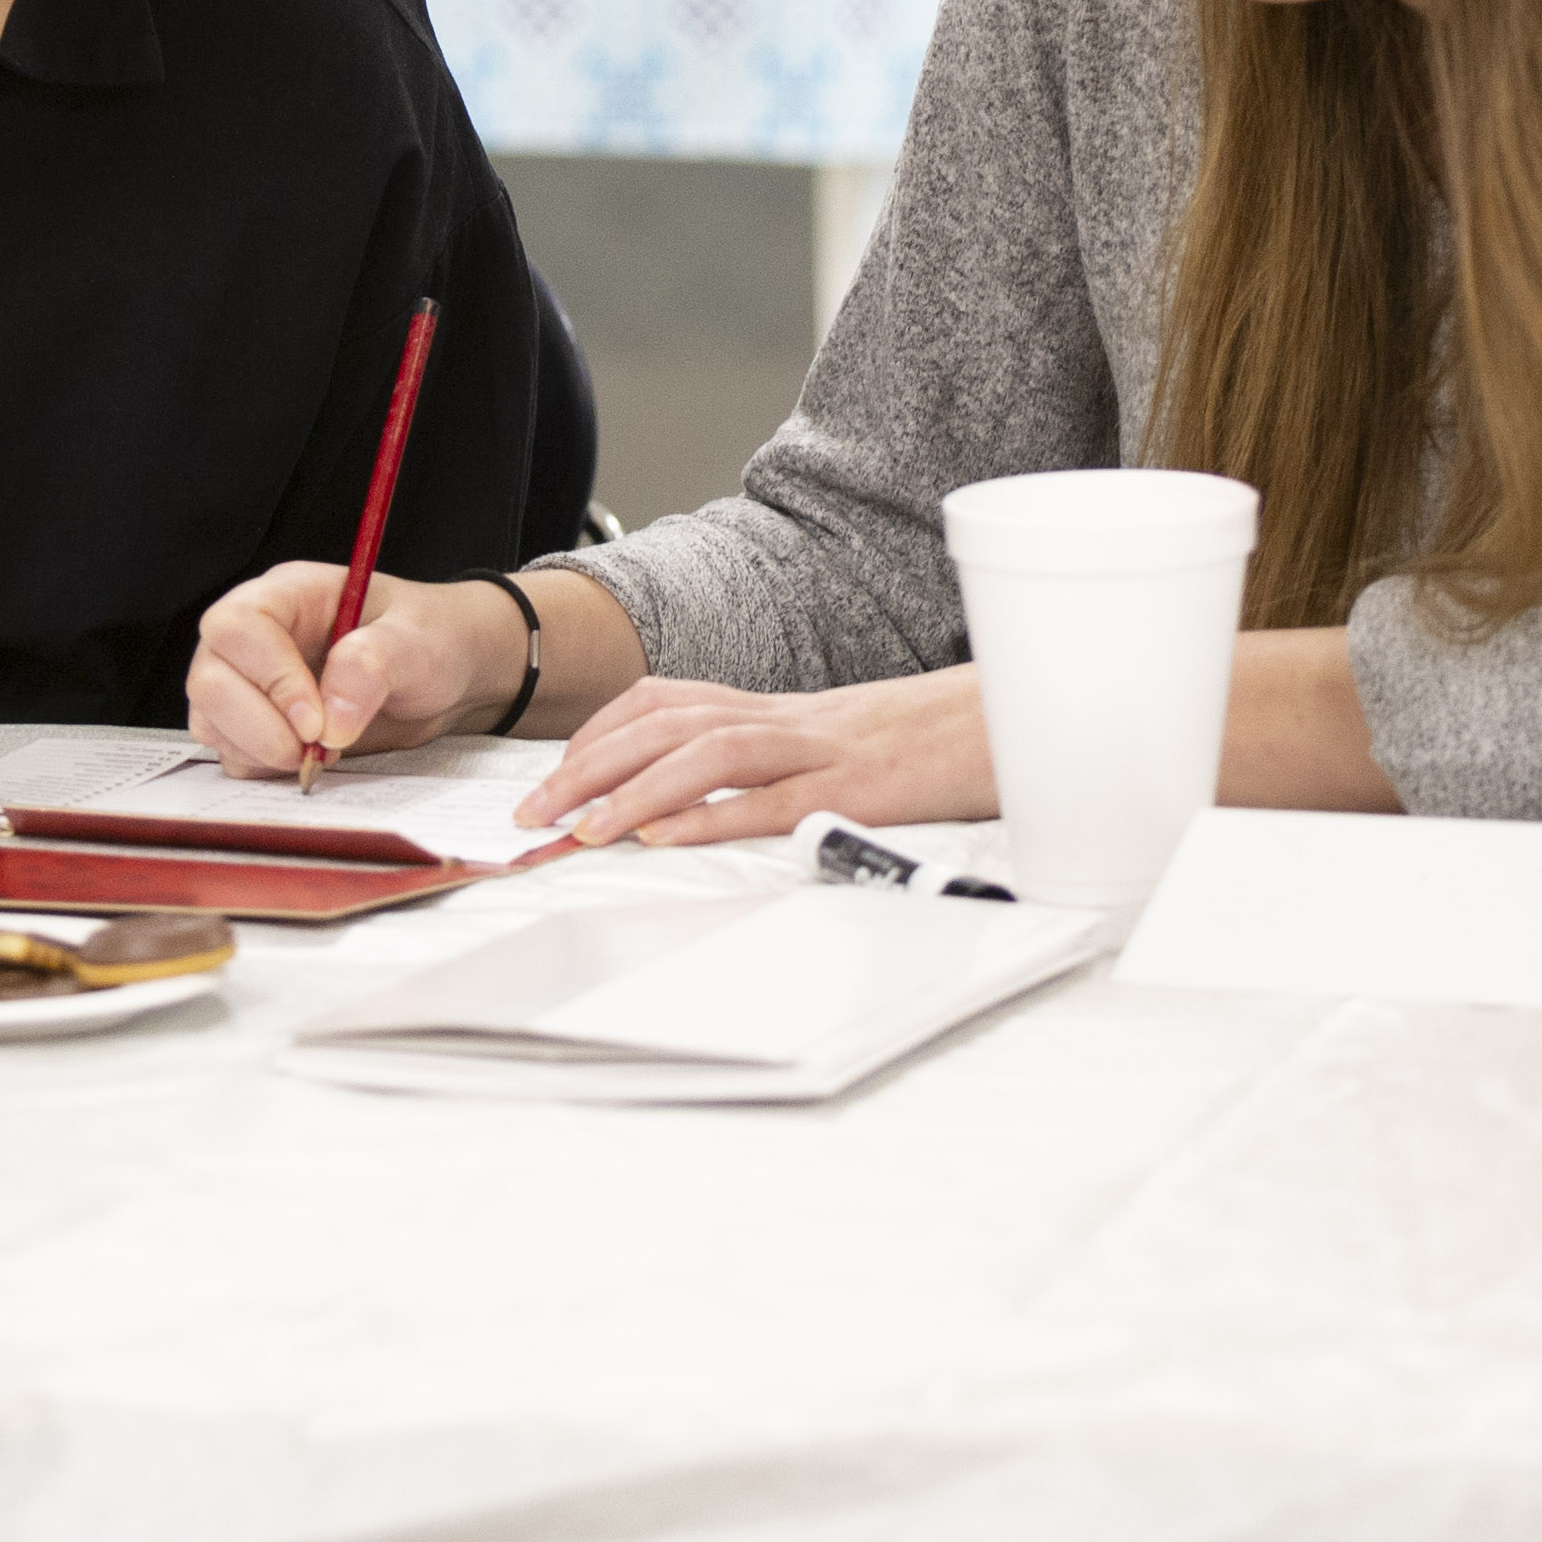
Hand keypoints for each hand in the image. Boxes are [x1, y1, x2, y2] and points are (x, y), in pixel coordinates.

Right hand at [186, 565, 521, 778]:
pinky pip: (230, 753)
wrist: (445, 680)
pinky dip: (264, 769)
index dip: (269, 677)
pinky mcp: (255, 725)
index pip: (239, 626)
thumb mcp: (418, 642)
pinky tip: (311, 762)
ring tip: (321, 754)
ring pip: (211, 721)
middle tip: (313, 750)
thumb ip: (374, 665)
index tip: (315, 721)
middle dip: (257, 726)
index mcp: (289, 595)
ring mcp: (250, 683)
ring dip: (260, 752)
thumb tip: (332, 718)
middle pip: (210, 679)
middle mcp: (257, 638)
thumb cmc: (431, 641)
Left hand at [520, 664, 999, 846]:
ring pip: (706, 755)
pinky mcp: (855, 790)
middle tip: (533, 814)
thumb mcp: (831, 744)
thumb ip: (768, 763)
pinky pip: (773, 801)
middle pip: (663, 725)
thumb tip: (693, 802)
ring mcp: (819, 751)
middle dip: (586, 768)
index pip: (662, 703)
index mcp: (775, 709)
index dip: (597, 736)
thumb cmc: (922, 742)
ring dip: (632, 792)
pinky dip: (712, 818)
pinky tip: (666, 839)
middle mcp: (785, 720)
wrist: (1008, 721)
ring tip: (580, 830)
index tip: (551, 778)